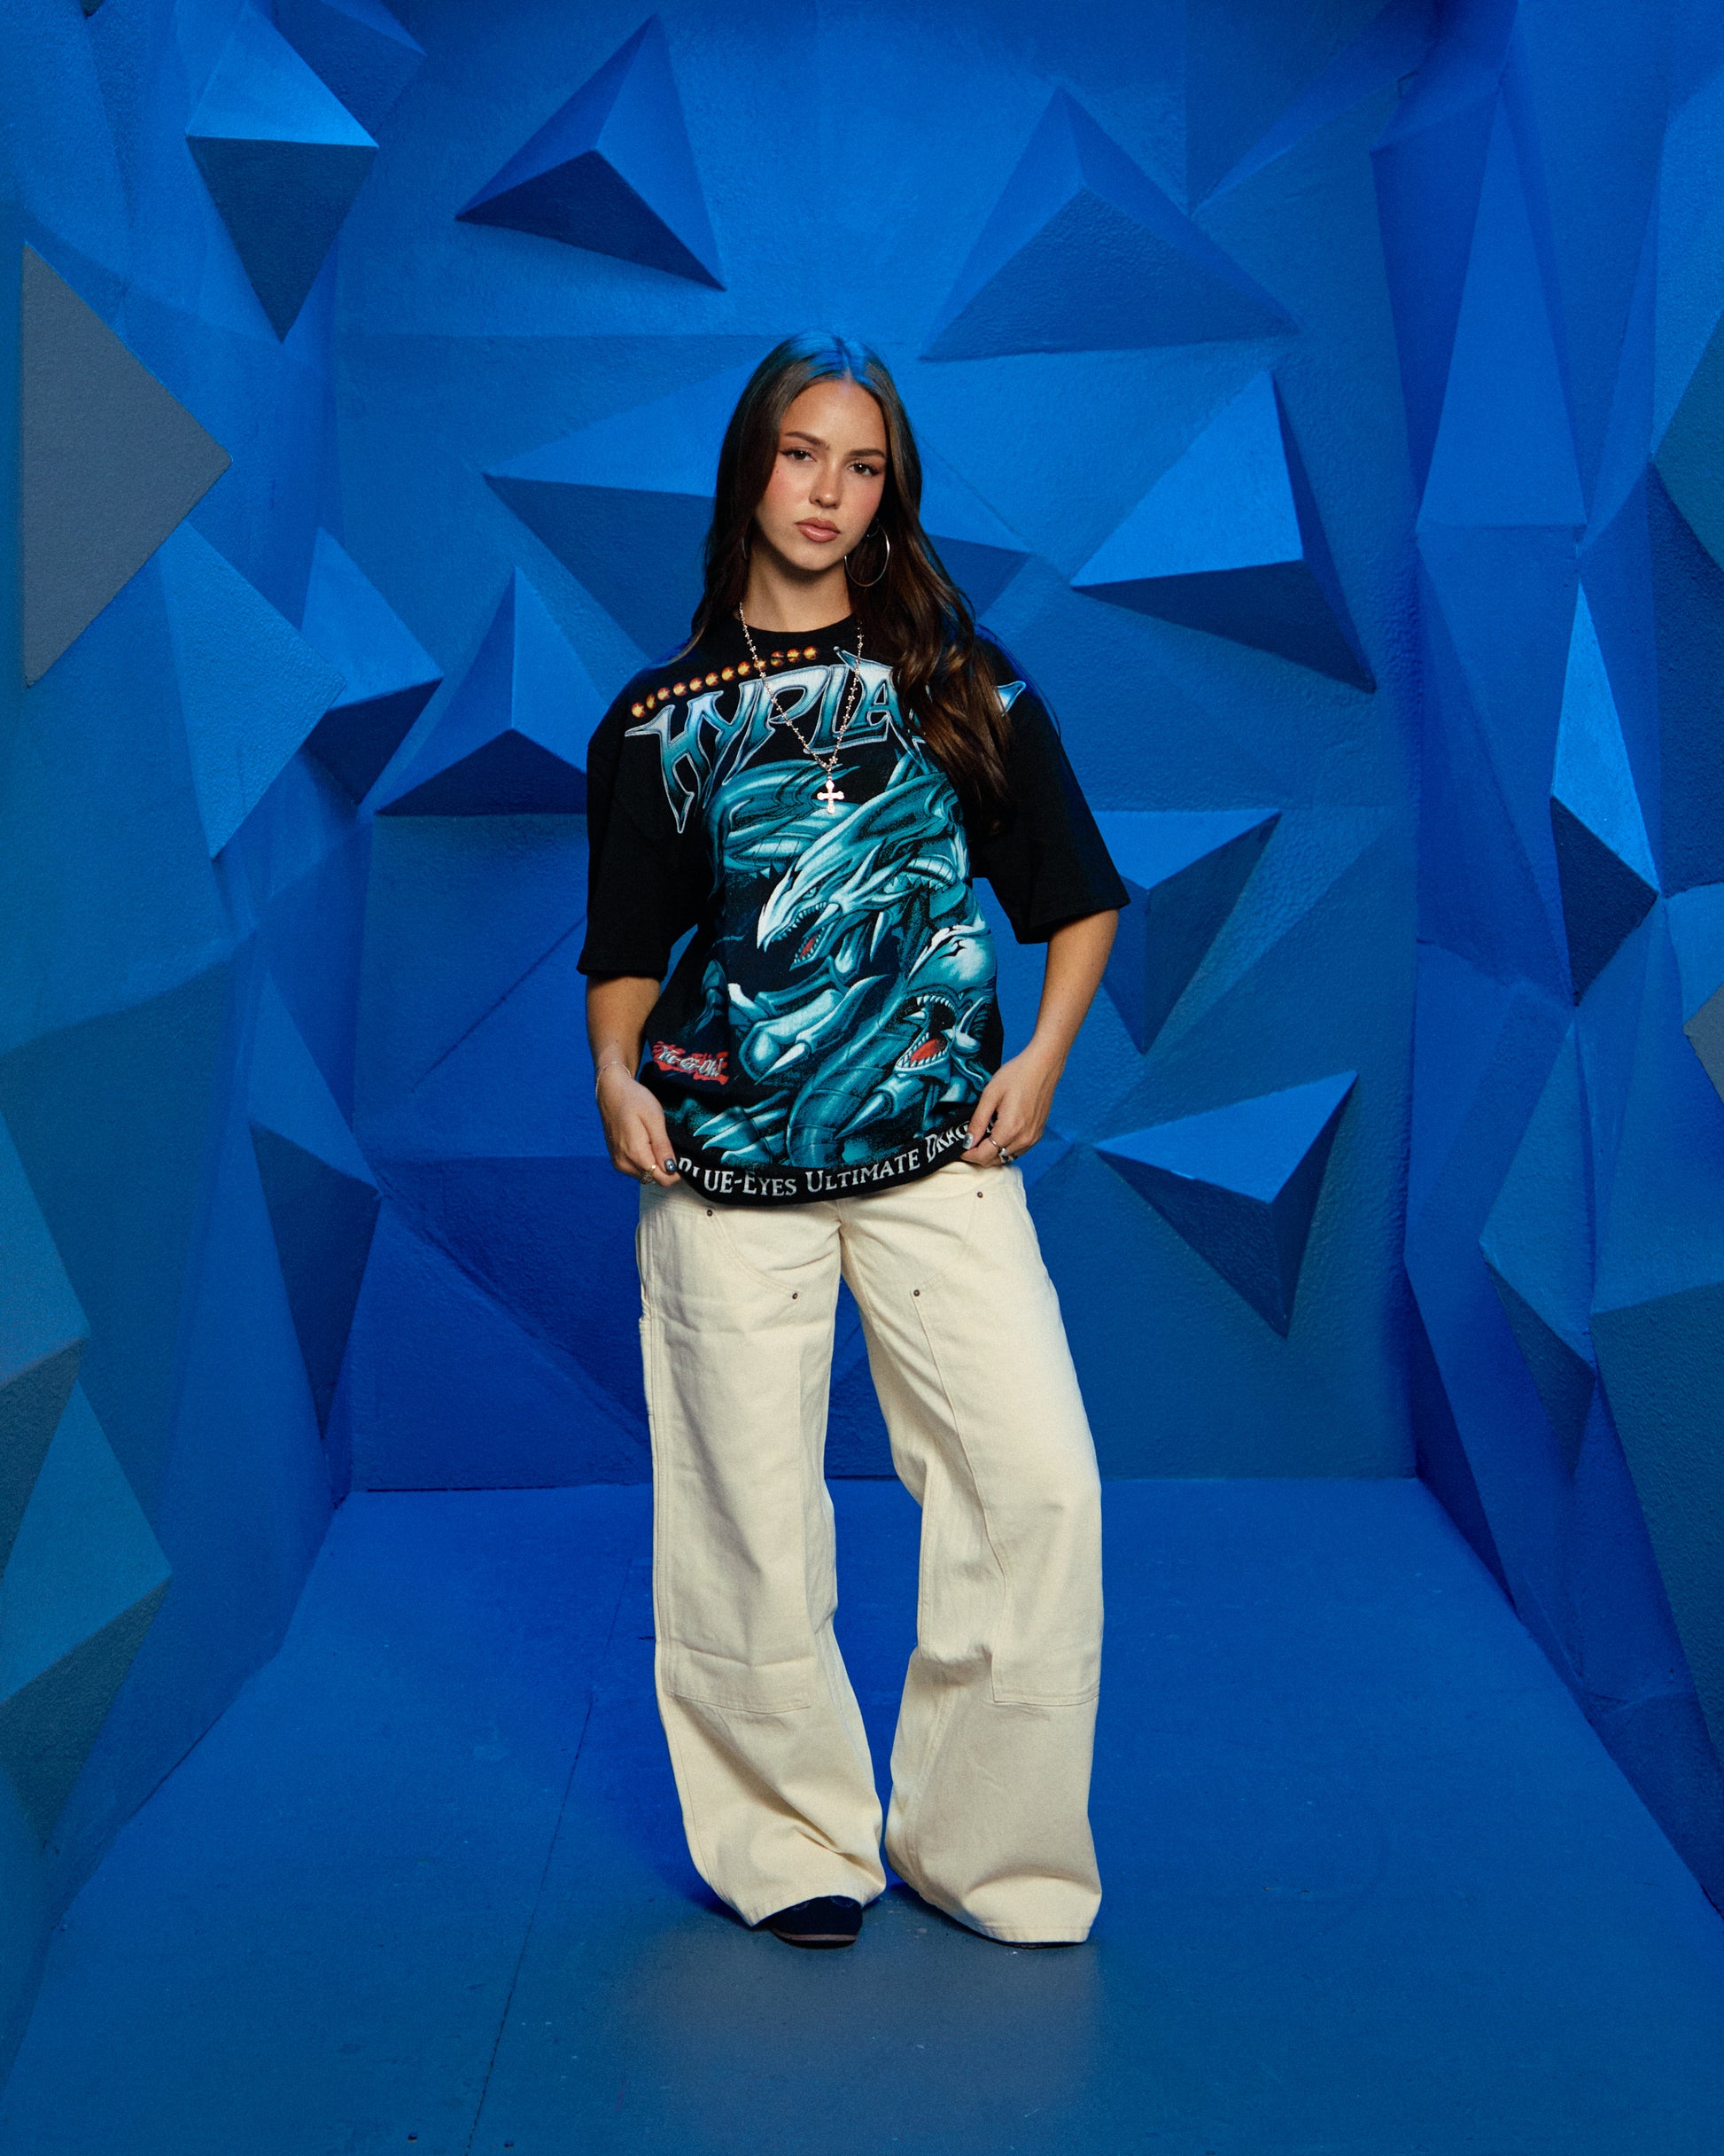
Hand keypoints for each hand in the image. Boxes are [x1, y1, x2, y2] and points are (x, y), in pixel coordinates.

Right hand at [597, 1065, 680, 1184]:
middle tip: (670, 1144)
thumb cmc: (634, 1100)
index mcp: (635, 1154)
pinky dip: (646, 1162)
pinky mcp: (616, 1160)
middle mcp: (624, 1163)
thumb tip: (671, 1169)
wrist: (611, 1091)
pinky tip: (647, 1143)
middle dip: (666, 1168)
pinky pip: (637, 1169)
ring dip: (656, 1164)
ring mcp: (619, 1163)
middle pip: (655, 1179)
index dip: (677, 1172)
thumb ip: (662, 1146)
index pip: (663, 1179)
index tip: (682, 1156)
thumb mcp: (654, 1118)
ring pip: (647, 1175)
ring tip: (656, 1141)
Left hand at [961, 1039, 1062, 1165]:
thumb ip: (978, 1121)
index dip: (968, 1154)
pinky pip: (1017, 1150)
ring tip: (981, 1136)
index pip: (983, 1156)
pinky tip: (998, 1133)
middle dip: (978, 1155)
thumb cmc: (1017, 1075)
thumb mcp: (990, 1095)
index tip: (959, 1147)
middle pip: (994, 1160)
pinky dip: (1004, 1148)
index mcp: (1010, 1130)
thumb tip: (968, 1141)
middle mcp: (1023, 1139)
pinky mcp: (1037, 1134)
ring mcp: (1032, 1138)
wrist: (1043, 1066)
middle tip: (968, 1141)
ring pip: (1006, 1157)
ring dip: (991, 1153)